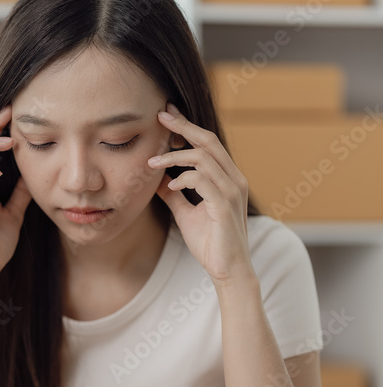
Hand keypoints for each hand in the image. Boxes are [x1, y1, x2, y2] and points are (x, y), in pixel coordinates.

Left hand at [148, 103, 255, 286]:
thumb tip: (156, 180)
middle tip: (159, 117)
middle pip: (208, 141)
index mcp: (228, 178)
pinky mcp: (225, 206)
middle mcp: (234, 179)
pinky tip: (169, 186)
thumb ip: (175, 195)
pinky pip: (202, 180)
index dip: (187, 127)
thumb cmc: (210, 243)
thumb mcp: (186, 214)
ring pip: (203, 158)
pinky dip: (183, 178)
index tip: (166, 115)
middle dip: (182, 126)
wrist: (227, 271)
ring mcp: (232, 191)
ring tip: (152, 163)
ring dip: (174, 156)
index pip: (208, 143)